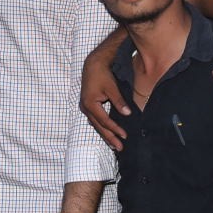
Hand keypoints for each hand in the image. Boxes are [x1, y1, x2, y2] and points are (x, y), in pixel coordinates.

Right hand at [80, 33, 128, 150]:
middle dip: (109, 138)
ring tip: (114, 145)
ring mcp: (85, 107)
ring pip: (96, 125)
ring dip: (105, 135)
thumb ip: (119, 101)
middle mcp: (85, 108)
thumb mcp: (112, 87)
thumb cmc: (102, 74)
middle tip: (119, 148)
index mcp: (90, 104)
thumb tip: (128, 114)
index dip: (115, 129)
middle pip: (99, 127)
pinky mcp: (88, 105)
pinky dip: (102, 127)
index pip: (104, 121)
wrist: (93, 64)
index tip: (125, 136)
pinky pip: (95, 120)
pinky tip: (107, 133)